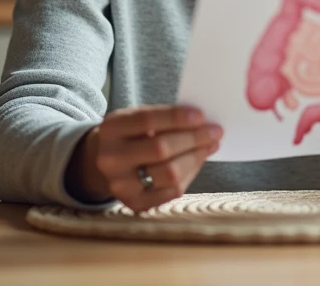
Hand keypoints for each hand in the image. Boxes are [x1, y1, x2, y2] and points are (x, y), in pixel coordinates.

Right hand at [68, 105, 221, 211]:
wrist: (104, 162)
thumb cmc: (130, 135)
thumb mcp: (136, 119)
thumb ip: (162, 118)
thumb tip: (202, 122)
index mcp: (110, 129)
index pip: (146, 120)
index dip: (176, 118)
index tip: (201, 115)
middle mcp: (110, 159)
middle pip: (160, 149)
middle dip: (193, 139)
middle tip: (215, 131)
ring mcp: (120, 185)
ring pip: (169, 173)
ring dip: (196, 157)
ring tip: (209, 145)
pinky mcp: (134, 203)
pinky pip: (172, 191)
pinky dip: (190, 173)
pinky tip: (197, 160)